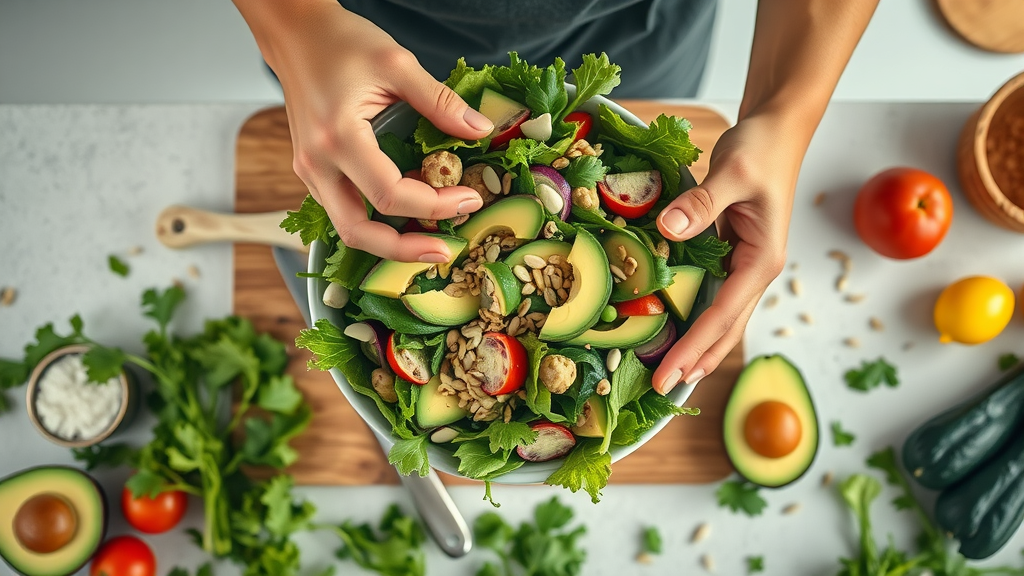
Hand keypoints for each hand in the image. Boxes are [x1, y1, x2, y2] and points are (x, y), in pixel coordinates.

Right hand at [246, 1, 494, 261]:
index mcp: (338, 137)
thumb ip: (440, 101)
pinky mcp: (312, 171)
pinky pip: (344, 211)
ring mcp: (309, 171)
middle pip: (359, 232)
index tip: (469, 198)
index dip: (435, 206)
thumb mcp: (398, 63)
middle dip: (405, 250)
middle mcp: (317, 163)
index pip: (390, 195)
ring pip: (348, 228)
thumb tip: (480, 130)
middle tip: (446, 250)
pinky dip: (376, 222)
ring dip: (390, 241)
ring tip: (431, 239)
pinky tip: (408, 215)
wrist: (295, 33)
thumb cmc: (340, 42)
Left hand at [652, 112, 800, 393]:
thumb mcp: (733, 171)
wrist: (776, 129)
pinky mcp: (731, 254)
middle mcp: (756, 270)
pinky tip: (673, 327)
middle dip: (695, 361)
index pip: (723, 316)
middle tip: (661, 391)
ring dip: (696, 346)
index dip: (693, 348)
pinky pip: (711, 294)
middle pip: (725, 329)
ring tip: (668, 373)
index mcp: (763, 260)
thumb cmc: (762, 148)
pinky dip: (693, 315)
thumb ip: (702, 203)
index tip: (669, 375)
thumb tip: (669, 231)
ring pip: (720, 317)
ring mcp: (745, 264)